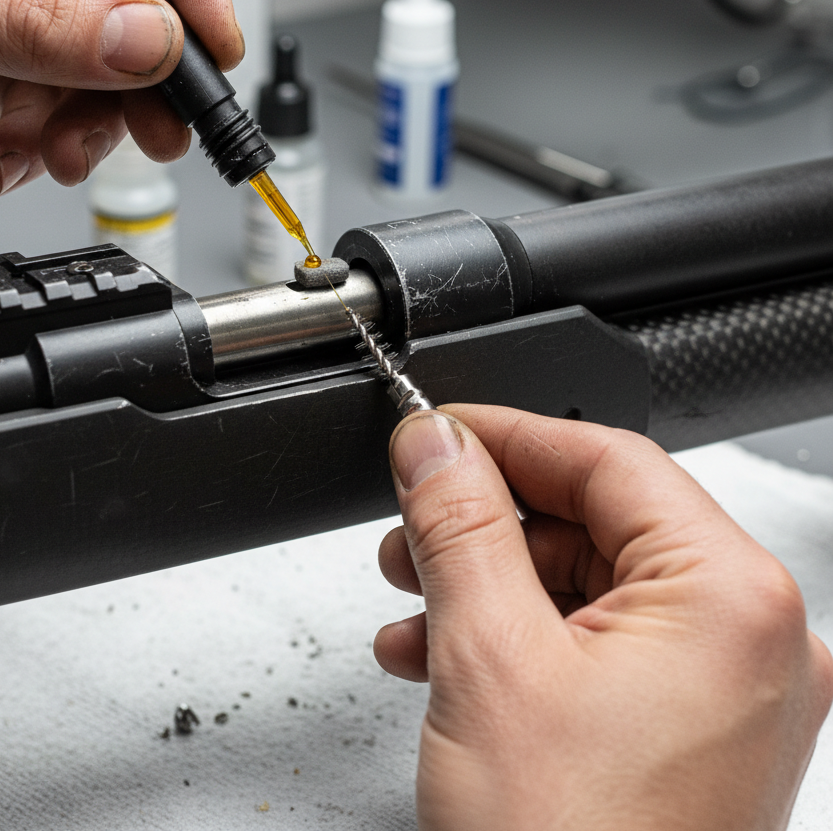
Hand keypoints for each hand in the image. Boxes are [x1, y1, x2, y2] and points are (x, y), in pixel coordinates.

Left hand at [0, 0, 241, 193]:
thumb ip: (34, 20)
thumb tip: (148, 36)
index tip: (210, 38)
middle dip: (137, 68)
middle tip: (160, 127)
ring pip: (85, 52)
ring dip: (82, 119)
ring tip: (56, 155)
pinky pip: (39, 91)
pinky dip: (34, 136)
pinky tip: (5, 157)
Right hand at [375, 405, 832, 830]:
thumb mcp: (487, 659)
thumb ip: (458, 523)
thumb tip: (436, 441)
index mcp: (729, 601)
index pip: (607, 459)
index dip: (506, 434)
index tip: (437, 429)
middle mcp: (747, 640)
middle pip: (595, 519)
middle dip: (485, 518)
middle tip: (411, 517)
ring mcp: (720, 690)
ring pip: (584, 581)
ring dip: (487, 580)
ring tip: (411, 595)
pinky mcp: (682, 729)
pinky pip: (591, 641)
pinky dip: (513, 635)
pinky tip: (440, 653)